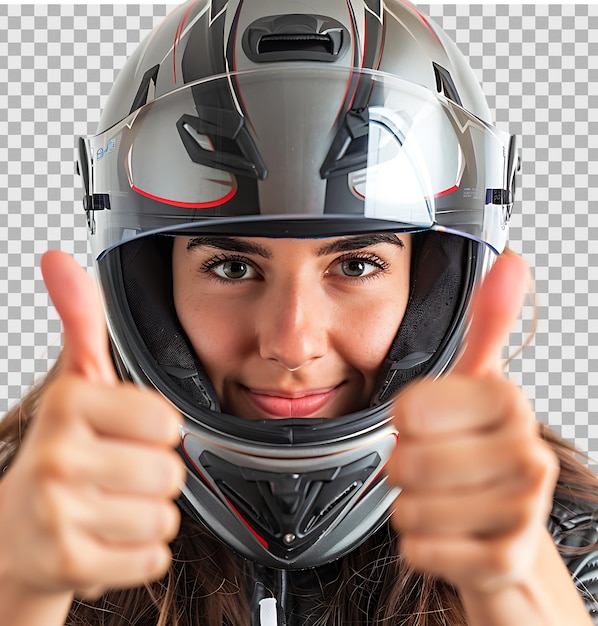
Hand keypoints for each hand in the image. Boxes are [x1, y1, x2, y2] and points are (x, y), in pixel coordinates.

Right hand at [0, 251, 184, 598]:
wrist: (15, 534)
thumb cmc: (63, 452)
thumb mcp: (76, 384)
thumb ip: (80, 321)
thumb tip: (61, 260)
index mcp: (68, 403)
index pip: (166, 422)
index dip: (152, 431)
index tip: (120, 434)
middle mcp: (55, 456)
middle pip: (168, 472)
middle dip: (150, 475)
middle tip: (112, 475)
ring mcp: (57, 514)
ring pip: (163, 516)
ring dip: (144, 514)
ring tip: (107, 505)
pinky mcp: (68, 565)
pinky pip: (153, 556)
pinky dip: (138, 552)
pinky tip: (103, 536)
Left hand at [388, 251, 559, 594]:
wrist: (508, 537)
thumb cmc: (480, 457)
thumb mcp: (478, 389)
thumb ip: (488, 327)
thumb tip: (511, 262)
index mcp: (508, 403)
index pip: (411, 407)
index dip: (404, 422)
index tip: (424, 426)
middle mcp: (527, 452)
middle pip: (410, 461)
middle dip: (404, 471)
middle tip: (430, 471)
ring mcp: (524, 509)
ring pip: (413, 507)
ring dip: (410, 508)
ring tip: (439, 502)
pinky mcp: (508, 560)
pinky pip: (424, 550)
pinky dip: (419, 547)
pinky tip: (446, 537)